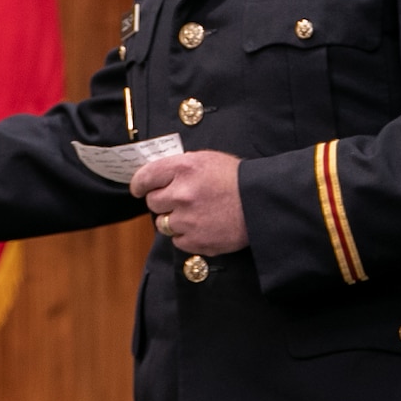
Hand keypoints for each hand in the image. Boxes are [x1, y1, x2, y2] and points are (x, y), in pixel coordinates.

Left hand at [129, 149, 247, 255]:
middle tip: (179, 200)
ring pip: (163, 224)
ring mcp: (187, 220)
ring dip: (174, 220)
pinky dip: (186, 236)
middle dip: (163, 202)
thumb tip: (160, 176)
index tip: (139, 189)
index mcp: (183, 168)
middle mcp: (181, 193)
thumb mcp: (207, 159)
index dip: (139, 184)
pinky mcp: (196, 241)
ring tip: (194, 214)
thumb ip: (180, 167)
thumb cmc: (236, 179)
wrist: (260, 203)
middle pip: (153, 202)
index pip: (145, 177)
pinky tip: (202, 226)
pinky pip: (177, 241)